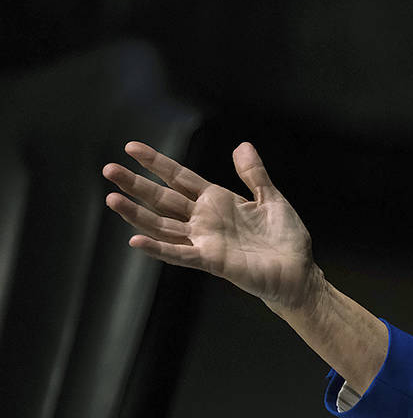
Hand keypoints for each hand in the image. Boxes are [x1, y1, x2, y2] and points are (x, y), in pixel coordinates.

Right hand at [104, 142, 319, 312]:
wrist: (298, 271)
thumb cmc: (286, 238)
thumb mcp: (271, 198)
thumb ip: (254, 174)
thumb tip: (242, 145)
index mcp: (217, 201)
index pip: (179, 178)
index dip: (156, 163)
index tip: (131, 147)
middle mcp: (205, 220)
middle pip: (163, 198)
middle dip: (136, 184)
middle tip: (109, 169)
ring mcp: (205, 241)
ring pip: (163, 225)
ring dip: (136, 214)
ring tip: (112, 198)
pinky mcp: (211, 261)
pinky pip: (180, 253)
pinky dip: (158, 248)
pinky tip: (135, 239)